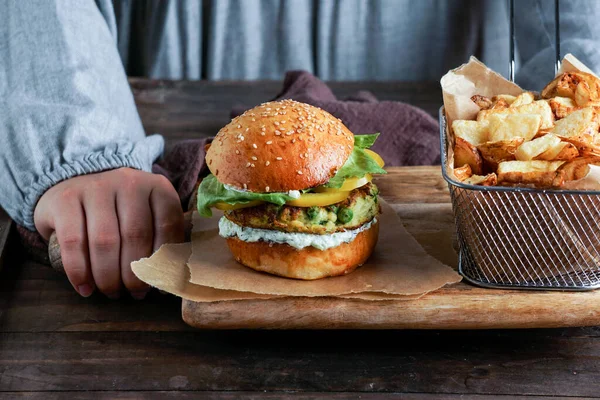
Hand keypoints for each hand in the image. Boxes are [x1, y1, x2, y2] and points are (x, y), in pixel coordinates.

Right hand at [34, 168, 183, 298]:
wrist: (76, 184)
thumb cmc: (120, 212)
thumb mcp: (148, 216)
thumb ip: (161, 240)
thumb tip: (167, 282)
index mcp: (157, 187)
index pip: (168, 225)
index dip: (165, 259)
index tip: (159, 284)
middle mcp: (129, 182)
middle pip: (136, 235)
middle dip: (135, 273)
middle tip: (134, 294)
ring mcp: (96, 187)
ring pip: (105, 241)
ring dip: (108, 276)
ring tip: (111, 292)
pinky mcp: (66, 199)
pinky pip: (74, 242)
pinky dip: (79, 271)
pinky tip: (85, 288)